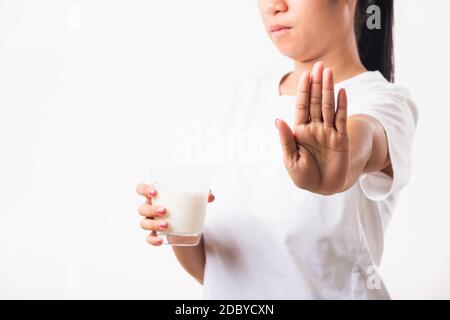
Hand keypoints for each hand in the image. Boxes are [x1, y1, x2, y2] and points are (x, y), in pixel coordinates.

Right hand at [136, 183, 214, 245]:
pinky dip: (153, 240)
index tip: (154, 192)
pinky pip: (148, 238)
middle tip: (165, 210)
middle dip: (151, 209)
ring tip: (167, 225)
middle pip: (142, 208)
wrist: (185, 225)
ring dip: (153, 224)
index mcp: (154, 196)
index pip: (141, 189)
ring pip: (144, 223)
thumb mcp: (192, 199)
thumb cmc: (184, 206)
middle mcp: (149, 208)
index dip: (144, 189)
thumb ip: (201, 196)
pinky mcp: (155, 234)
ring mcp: (150, 222)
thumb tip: (210, 196)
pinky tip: (160, 241)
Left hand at [275, 62, 349, 194]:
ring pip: (328, 106)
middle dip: (317, 84)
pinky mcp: (341, 139)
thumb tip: (278, 120)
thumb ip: (285, 140)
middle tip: (320, 65)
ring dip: (328, 90)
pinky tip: (342, 92)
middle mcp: (315, 127)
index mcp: (300, 131)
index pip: (302, 106)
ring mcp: (328, 132)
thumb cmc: (304, 175)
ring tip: (329, 72)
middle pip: (316, 102)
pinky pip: (341, 119)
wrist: (322, 187)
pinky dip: (342, 106)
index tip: (306, 75)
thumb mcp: (290, 160)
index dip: (304, 91)